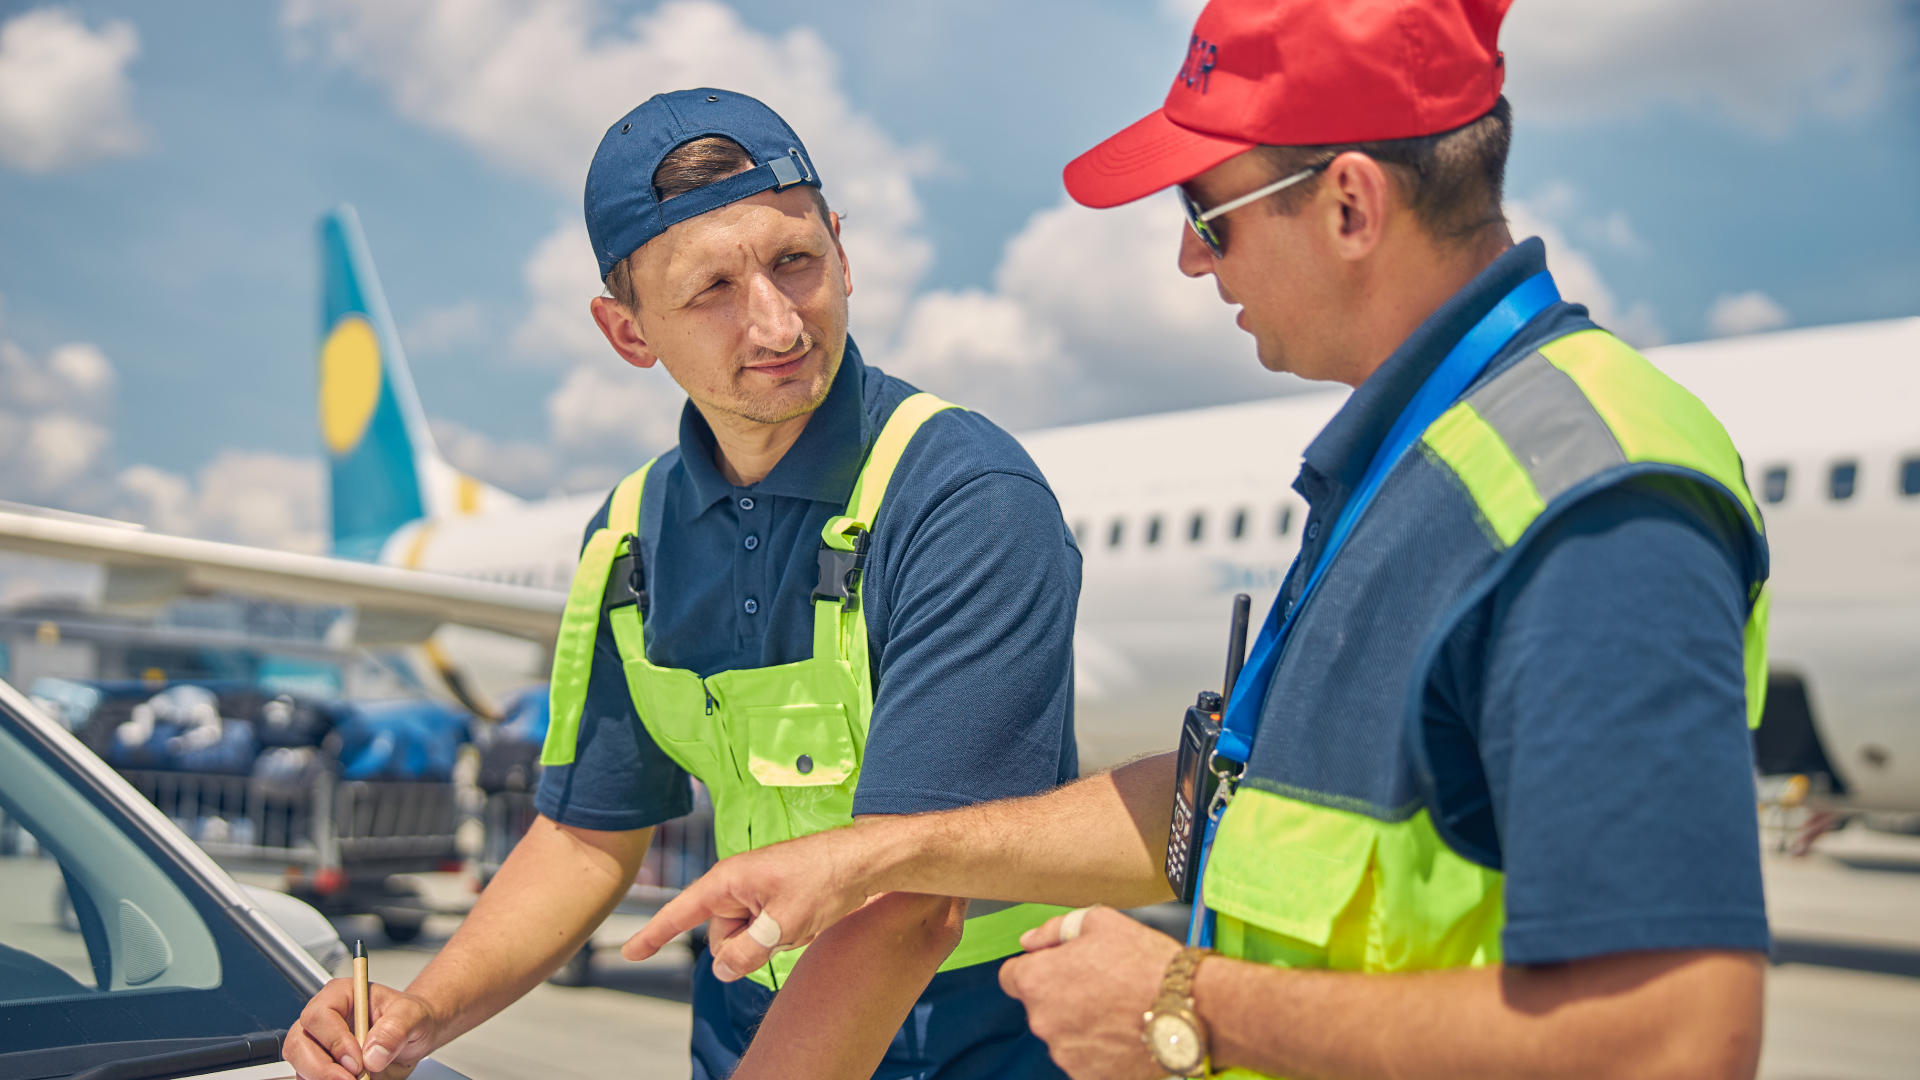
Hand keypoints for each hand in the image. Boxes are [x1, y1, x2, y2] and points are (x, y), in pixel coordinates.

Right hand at [284, 978, 438, 1079]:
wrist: (415, 1035)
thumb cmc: (409, 1017)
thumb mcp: (412, 1015)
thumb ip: (395, 1029)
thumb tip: (373, 1054)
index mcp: (340, 995)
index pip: (319, 1015)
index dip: (334, 1041)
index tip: (358, 1061)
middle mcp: (323, 1019)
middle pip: (298, 1043)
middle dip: (322, 1068)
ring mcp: (318, 1044)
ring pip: (300, 1066)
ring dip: (323, 1079)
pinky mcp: (321, 1066)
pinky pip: (309, 1079)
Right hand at [622, 828, 872, 980]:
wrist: (863, 861)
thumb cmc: (823, 880)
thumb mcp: (782, 926)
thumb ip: (746, 952)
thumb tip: (722, 969)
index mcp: (727, 881)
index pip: (680, 913)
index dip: (654, 935)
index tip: (630, 953)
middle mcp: (736, 884)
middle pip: (721, 936)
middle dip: (746, 946)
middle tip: (783, 932)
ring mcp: (757, 890)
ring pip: (747, 937)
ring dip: (771, 940)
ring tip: (802, 919)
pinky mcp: (775, 897)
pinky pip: (767, 929)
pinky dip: (785, 933)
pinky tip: (810, 919)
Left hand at [1001, 906, 1182, 1079]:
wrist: (1190, 1011)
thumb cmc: (1146, 964)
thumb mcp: (1101, 923)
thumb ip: (1054, 931)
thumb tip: (1029, 942)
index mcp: (1037, 981)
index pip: (1010, 976)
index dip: (1035, 967)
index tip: (1059, 967)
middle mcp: (1043, 1022)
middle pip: (1040, 1007)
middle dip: (1062, 995)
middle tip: (1102, 984)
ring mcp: (1065, 1055)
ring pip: (1064, 1034)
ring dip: (1081, 1023)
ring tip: (1120, 1010)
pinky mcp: (1089, 1077)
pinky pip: (1086, 1059)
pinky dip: (1100, 1049)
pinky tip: (1126, 1033)